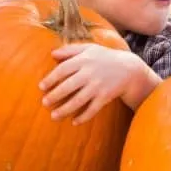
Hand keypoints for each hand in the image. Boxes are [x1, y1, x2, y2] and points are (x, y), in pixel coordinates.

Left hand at [39, 44, 154, 123]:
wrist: (129, 69)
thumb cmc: (105, 57)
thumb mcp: (90, 48)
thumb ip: (70, 49)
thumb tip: (52, 53)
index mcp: (84, 60)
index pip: (63, 69)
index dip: (51, 78)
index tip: (41, 87)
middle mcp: (90, 73)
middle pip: (68, 86)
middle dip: (55, 96)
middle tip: (45, 103)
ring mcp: (98, 86)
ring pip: (78, 100)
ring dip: (65, 110)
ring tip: (54, 116)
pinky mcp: (105, 97)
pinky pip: (92, 109)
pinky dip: (83, 117)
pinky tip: (74, 122)